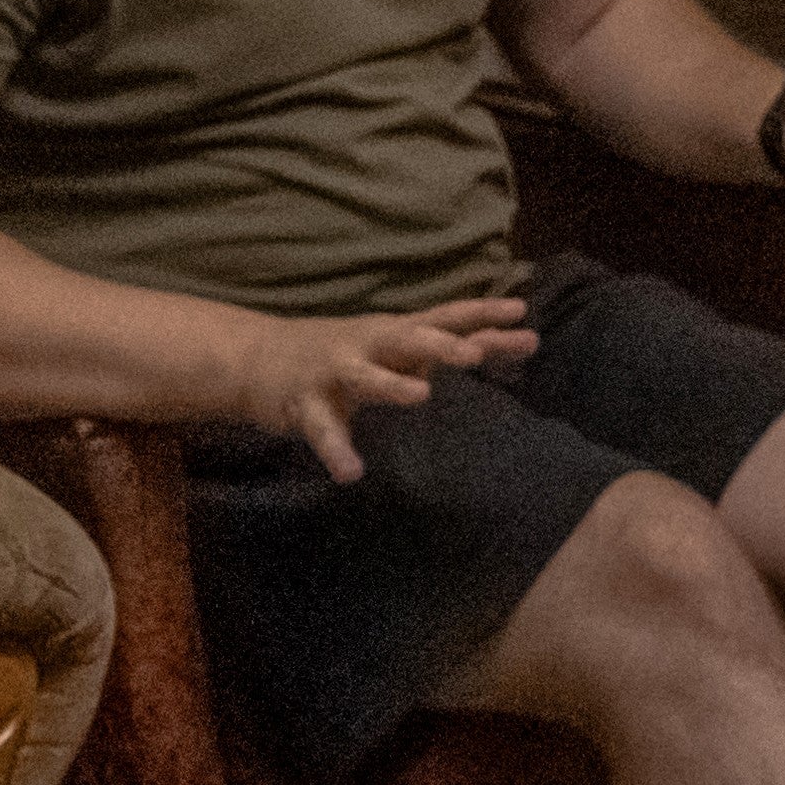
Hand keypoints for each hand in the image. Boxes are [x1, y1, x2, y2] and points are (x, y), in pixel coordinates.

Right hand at [239, 298, 537, 483]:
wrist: (256, 356)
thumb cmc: (348, 351)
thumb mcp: (400, 346)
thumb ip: (457, 346)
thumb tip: (528, 340)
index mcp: (395, 332)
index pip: (444, 317)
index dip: (481, 313)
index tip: (522, 311)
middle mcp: (367, 344)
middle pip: (407, 338)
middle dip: (439, 345)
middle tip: (474, 354)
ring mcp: (333, 371)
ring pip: (364, 376)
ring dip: (390, 384)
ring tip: (421, 395)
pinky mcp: (305, 404)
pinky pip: (322, 430)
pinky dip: (337, 450)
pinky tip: (351, 472)